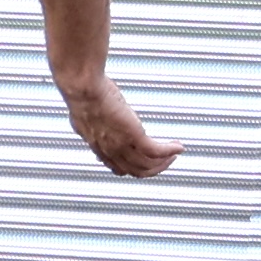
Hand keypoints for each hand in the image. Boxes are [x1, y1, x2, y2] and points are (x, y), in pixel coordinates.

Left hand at [60, 76, 181, 177]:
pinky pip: (157, 151)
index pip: (116, 167)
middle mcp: (108, 149)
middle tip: (165, 161)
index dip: (132, 168)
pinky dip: (170, 151)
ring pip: (148, 166)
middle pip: (135, 171)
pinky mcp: (134, 135)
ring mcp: (121, 145)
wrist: (84, 89)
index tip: (143, 163)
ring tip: (174, 154)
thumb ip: (87, 126)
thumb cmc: (82, 94)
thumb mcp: (82, 116)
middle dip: (154, 168)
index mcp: (96, 145)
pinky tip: (178, 146)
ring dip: (164, 162)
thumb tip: (86, 125)